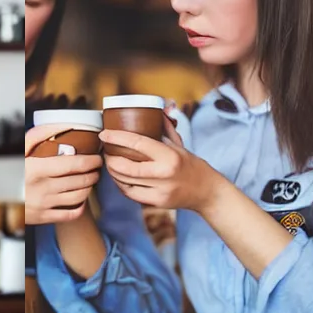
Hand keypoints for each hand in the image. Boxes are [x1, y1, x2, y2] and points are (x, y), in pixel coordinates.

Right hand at [25, 125, 102, 224]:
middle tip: (97, 169)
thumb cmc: (9, 168)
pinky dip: (81, 207)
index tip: (97, 158)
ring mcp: (42, 205)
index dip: (92, 161)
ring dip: (89, 188)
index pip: (75, 165)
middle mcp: (41, 188)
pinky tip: (81, 199)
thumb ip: (40, 134)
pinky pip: (69, 215)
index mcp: (37, 169)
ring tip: (90, 181)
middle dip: (94, 174)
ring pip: (78, 197)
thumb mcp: (20, 148)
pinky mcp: (41, 218)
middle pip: (80, 181)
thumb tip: (64, 124)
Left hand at [101, 129, 219, 211]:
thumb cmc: (192, 165)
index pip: (138, 143)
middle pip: (126, 167)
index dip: (117, 138)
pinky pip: (130, 194)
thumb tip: (158, 109)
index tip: (105, 134)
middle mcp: (164, 174)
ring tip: (111, 163)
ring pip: (125, 182)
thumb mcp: (180, 145)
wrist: (207, 191)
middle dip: (110, 159)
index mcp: (170, 155)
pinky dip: (121, 185)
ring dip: (113, 172)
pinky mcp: (156, 203)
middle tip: (106, 152)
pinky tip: (120, 178)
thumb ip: (166, 128)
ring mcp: (160, 190)